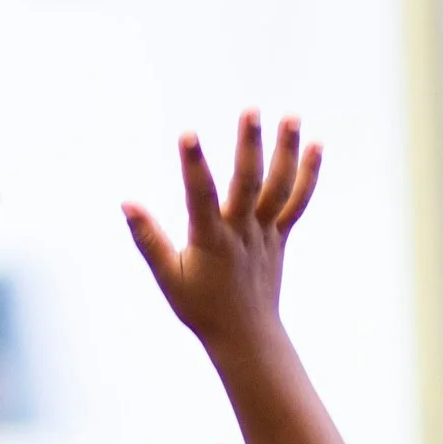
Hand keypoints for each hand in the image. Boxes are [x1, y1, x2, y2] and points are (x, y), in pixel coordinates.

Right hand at [124, 112, 319, 352]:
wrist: (245, 334)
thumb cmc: (200, 306)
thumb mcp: (168, 277)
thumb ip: (148, 239)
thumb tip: (127, 203)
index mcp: (211, 240)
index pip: (200, 196)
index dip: (194, 165)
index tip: (188, 134)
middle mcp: (242, 232)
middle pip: (248, 183)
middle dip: (250, 145)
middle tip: (251, 109)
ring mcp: (266, 232)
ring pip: (279, 188)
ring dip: (286, 151)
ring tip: (291, 116)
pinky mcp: (280, 235)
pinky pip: (298, 202)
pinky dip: (308, 174)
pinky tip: (315, 145)